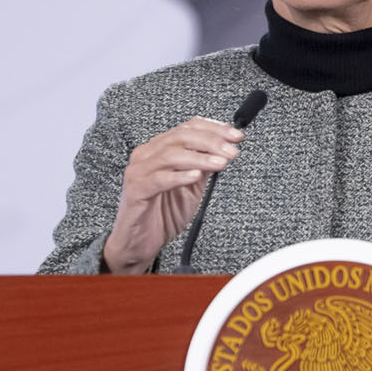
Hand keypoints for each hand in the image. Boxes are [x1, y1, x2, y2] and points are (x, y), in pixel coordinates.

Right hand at [102, 117, 242, 273]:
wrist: (140, 243)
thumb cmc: (162, 214)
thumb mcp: (191, 186)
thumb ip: (203, 167)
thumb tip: (224, 150)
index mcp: (159, 149)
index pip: (187, 127)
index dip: (214, 129)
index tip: (236, 136)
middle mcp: (146, 155)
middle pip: (180, 136)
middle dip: (211, 141)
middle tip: (231, 150)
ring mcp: (139, 171)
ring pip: (171, 155)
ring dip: (200, 157)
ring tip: (220, 163)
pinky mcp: (136, 190)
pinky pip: (159, 179)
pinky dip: (179, 176)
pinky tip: (196, 176)